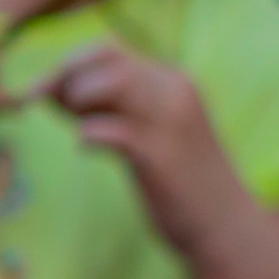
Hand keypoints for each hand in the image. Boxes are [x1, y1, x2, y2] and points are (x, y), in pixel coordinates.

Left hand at [38, 44, 251, 268]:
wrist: (230, 229)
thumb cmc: (183, 185)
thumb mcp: (151, 133)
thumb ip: (109, 107)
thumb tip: (49, 88)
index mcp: (174, 83)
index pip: (110, 49)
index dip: (71, 65)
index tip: (51, 95)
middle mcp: (175, 92)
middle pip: (105, 57)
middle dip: (67, 78)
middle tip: (57, 112)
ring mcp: (170, 123)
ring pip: (109, 82)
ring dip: (78, 101)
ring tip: (79, 128)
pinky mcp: (161, 157)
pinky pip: (111, 130)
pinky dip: (88, 135)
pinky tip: (86, 150)